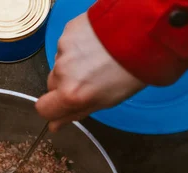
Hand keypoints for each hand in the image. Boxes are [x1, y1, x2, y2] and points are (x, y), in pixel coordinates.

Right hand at [36, 13, 145, 131]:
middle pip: (52, 84)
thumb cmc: (129, 75)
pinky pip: (67, 44)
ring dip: (73, 64)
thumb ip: (75, 114)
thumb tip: (54, 125)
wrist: (144, 35)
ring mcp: (63, 49)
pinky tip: (96, 44)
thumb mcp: (105, 102)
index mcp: (70, 94)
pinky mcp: (68, 31)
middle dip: (65, 84)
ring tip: (97, 58)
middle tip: (88, 79)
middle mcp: (62, 72)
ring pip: (60, 63)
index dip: (52, 109)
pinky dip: (78, 46)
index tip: (61, 105)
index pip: (43, 109)